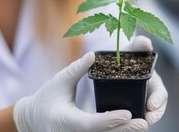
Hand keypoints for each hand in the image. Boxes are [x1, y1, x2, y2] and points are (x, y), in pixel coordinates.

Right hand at [13, 52, 147, 131]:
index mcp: (67, 120)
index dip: (110, 119)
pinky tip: (129, 126)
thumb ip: (77, 69)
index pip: (91, 123)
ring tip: (142, 124)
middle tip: (144, 123)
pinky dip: (115, 131)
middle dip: (124, 130)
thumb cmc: (46, 98)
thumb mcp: (59, 81)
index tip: (128, 113)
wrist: (34, 118)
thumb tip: (93, 55)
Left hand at [125, 36, 168, 125]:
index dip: (158, 100)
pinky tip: (121, 128)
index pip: (161, 94)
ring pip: (144, 117)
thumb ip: (138, 46)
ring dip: (142, 123)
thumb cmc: (127, 56)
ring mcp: (140, 104)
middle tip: (147, 121)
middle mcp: (150, 95)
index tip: (151, 106)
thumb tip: (146, 42)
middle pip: (156, 110)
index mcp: (154, 82)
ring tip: (136, 127)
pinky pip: (132, 120)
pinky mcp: (129, 110)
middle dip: (153, 117)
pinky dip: (130, 124)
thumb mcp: (132, 50)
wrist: (115, 65)